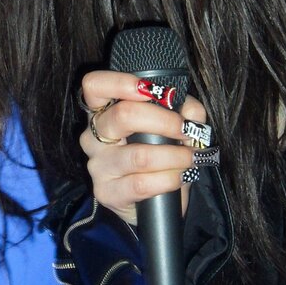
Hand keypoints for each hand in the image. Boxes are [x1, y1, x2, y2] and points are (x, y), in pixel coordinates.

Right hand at [79, 70, 209, 225]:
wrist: (154, 202)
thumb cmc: (160, 155)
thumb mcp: (174, 127)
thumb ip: (185, 111)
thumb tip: (190, 112)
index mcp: (104, 112)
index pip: (95, 86)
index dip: (121, 82)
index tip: (152, 90)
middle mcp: (93, 136)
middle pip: (122, 116)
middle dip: (165, 121)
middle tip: (186, 130)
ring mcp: (97, 166)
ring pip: (139, 155)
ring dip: (174, 156)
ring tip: (191, 158)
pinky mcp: (107, 193)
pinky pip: (141, 184)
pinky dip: (169, 179)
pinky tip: (181, 177)